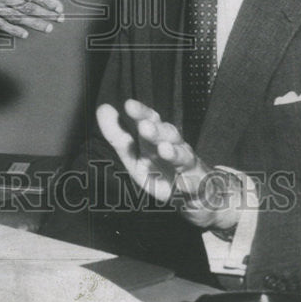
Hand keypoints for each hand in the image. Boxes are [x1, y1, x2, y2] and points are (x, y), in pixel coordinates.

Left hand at [97, 99, 242, 230]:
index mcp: (157, 139)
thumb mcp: (135, 157)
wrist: (198, 196)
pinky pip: (194, 184)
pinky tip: (181, 183)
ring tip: (164, 149)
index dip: (142, 112)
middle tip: (145, 126)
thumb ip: (118, 136)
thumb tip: (102, 108)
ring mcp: (188, 166)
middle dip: (157, 131)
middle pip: (169, 135)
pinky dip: (188, 183)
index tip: (129, 105)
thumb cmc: (162, 172)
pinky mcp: (197, 187)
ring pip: (183, 156)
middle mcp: (175, 147)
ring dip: (174, 152)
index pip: (151, 120)